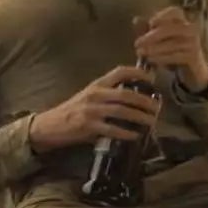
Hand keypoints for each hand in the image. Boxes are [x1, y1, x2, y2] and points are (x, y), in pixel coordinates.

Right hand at [29, 66, 160, 153]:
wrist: (51, 125)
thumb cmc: (72, 110)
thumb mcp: (89, 96)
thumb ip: (108, 94)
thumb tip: (134, 97)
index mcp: (97, 85)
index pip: (119, 72)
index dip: (137, 73)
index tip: (152, 78)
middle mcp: (95, 95)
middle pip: (125, 94)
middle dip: (144, 100)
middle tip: (157, 106)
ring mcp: (91, 111)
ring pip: (121, 111)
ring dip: (139, 117)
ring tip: (152, 121)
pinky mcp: (88, 127)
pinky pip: (112, 129)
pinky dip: (126, 133)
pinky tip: (136, 135)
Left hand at [134, 7, 207, 91]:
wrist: (190, 68)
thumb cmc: (171, 49)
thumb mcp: (157, 38)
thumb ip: (146, 29)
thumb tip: (136, 20)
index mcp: (181, 20)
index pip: (175, 12)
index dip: (162, 16)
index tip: (150, 24)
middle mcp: (190, 29)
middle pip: (171, 28)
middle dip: (152, 36)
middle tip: (138, 43)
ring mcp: (194, 42)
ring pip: (172, 44)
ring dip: (155, 48)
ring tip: (141, 53)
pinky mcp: (194, 56)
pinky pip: (176, 56)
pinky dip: (162, 58)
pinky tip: (151, 60)